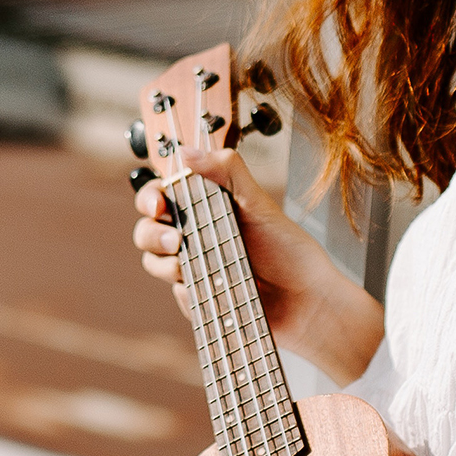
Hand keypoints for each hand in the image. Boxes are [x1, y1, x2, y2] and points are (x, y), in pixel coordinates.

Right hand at [133, 146, 383, 384]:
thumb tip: (188, 152)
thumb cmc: (290, 252)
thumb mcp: (260, 204)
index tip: (159, 205)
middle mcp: (196, 237)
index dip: (151, 197)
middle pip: (147, 229)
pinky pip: (178, 296)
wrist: (307, 303)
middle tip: (176, 241)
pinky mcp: (199, 300)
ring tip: (192, 269)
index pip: (162, 195)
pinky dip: (189, 293)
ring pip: (154, 263)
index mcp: (207, 208)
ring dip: (165, 264)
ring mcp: (195, 269)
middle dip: (151, 233)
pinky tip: (216, 291)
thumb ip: (228, 171)